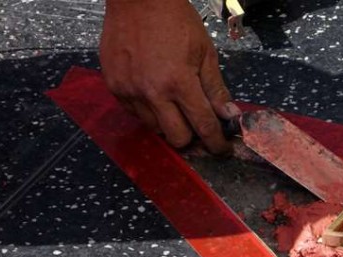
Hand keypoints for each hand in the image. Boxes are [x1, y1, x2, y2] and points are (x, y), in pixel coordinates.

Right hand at [99, 0, 237, 152]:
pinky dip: (148, 112)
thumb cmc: (176, 22)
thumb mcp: (205, 53)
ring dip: (169, 125)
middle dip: (192, 138)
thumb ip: (216, 89)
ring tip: (175, 107)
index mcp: (179, 83)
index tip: (222, 149)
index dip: (216, 143)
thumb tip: (229, 117)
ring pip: (154, 129)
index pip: (203, 127)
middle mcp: (152, 92)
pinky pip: (134, 114)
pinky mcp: (114, 85)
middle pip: (177, 138)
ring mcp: (129, 90)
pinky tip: (155, 97)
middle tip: (198, 128)